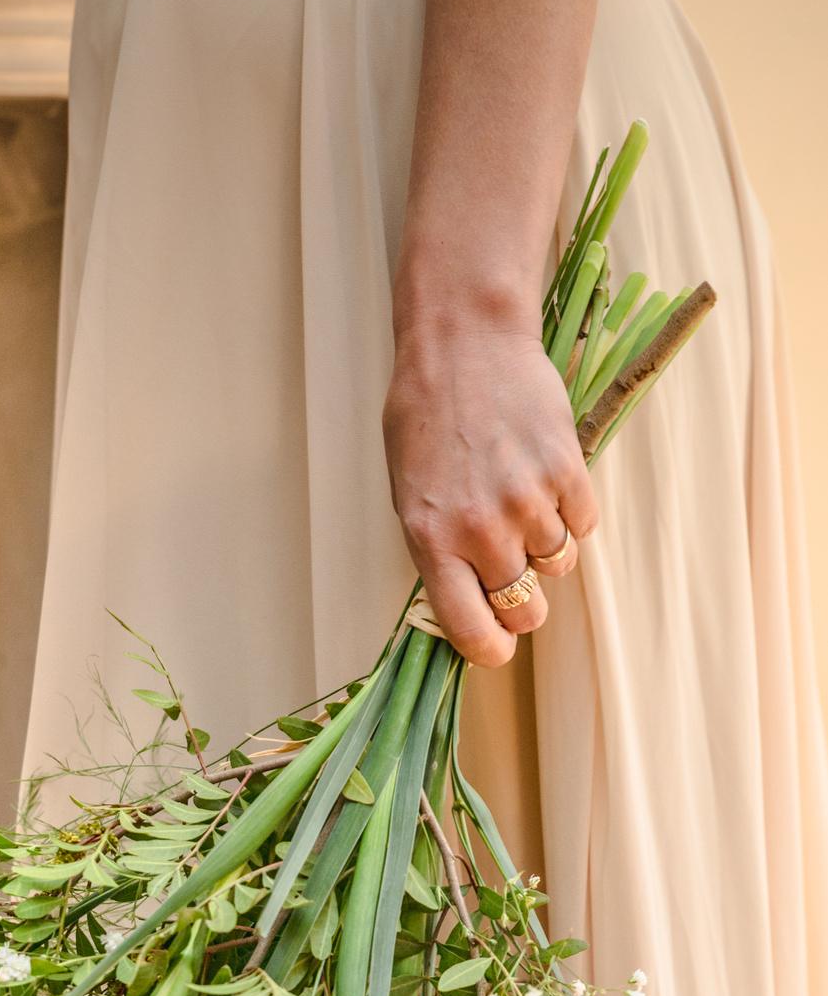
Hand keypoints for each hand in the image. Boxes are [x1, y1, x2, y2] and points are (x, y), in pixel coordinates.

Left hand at [383, 319, 597, 665]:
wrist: (465, 346)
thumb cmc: (427, 420)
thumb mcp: (411, 495)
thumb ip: (440, 552)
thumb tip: (471, 605)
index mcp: (432, 540)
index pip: (472, 629)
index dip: (491, 649)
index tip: (498, 648)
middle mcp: (481, 529)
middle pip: (525, 608)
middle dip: (523, 602)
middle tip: (515, 575)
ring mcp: (527, 501)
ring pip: (558, 564)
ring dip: (546, 546)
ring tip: (523, 502)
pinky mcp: (567, 472)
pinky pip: (583, 524)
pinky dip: (570, 511)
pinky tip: (545, 477)